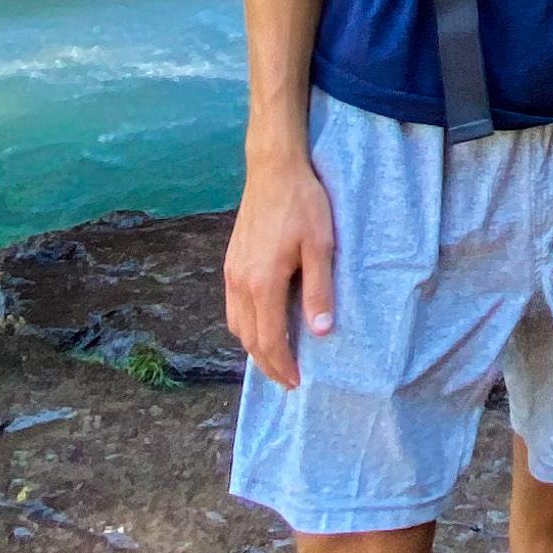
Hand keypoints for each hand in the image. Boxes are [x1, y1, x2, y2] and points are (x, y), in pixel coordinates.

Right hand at [225, 150, 337, 387]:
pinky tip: (263, 325)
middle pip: (249, 339)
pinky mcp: (231, 262)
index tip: (297, 382)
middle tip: (289, 380)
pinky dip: (246, 326)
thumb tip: (321, 332)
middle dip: (268, 365)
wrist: (273, 169)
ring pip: (236, 325)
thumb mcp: (321, 246)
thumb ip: (320, 290)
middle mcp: (240, 283)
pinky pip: (233, 308)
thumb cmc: (303, 204)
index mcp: (263, 283)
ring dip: (254, 347)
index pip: (269, 340)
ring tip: (277, 358)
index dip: (283, 366)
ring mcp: (231, 272)